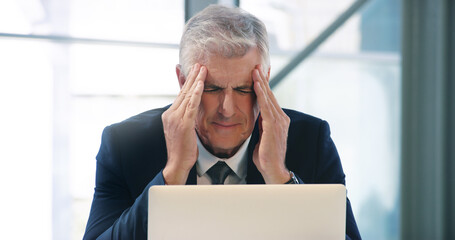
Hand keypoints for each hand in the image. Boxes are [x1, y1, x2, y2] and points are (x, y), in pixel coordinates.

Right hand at [162, 64, 206, 184]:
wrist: (177, 164)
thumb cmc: (183, 150)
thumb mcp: (183, 131)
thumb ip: (185, 118)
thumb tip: (191, 111)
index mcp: (169, 115)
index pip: (180, 95)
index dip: (188, 82)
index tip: (194, 71)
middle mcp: (170, 114)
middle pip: (183, 91)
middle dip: (192, 76)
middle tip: (199, 63)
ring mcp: (175, 119)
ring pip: (187, 95)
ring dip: (195, 80)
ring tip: (202, 68)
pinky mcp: (183, 124)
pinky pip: (191, 105)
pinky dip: (196, 93)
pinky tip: (201, 83)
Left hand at [252, 65, 290, 183]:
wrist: (273, 170)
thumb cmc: (266, 156)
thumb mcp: (262, 136)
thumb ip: (261, 125)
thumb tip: (257, 116)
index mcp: (279, 120)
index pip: (270, 100)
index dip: (264, 86)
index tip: (258, 74)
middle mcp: (281, 118)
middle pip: (270, 95)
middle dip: (262, 80)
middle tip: (256, 66)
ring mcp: (279, 122)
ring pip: (268, 98)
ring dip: (261, 83)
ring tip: (255, 71)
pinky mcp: (273, 126)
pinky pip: (266, 106)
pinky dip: (261, 94)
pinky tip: (256, 85)